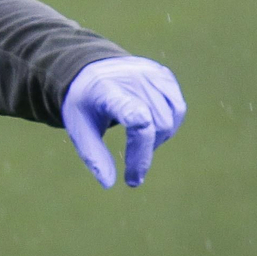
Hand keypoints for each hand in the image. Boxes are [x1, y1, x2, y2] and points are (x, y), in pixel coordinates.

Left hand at [62, 56, 185, 187]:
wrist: (90, 71)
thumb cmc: (84, 105)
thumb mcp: (79, 130)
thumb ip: (93, 156)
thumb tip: (109, 184)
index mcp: (105, 91)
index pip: (127, 106)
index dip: (137, 119)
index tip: (141, 125)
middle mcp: (132, 78)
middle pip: (155, 123)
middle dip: (145, 152)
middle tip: (132, 168)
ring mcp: (151, 74)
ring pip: (171, 118)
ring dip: (159, 139)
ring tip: (139, 144)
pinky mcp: (163, 75)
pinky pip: (177, 108)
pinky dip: (169, 124)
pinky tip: (151, 127)